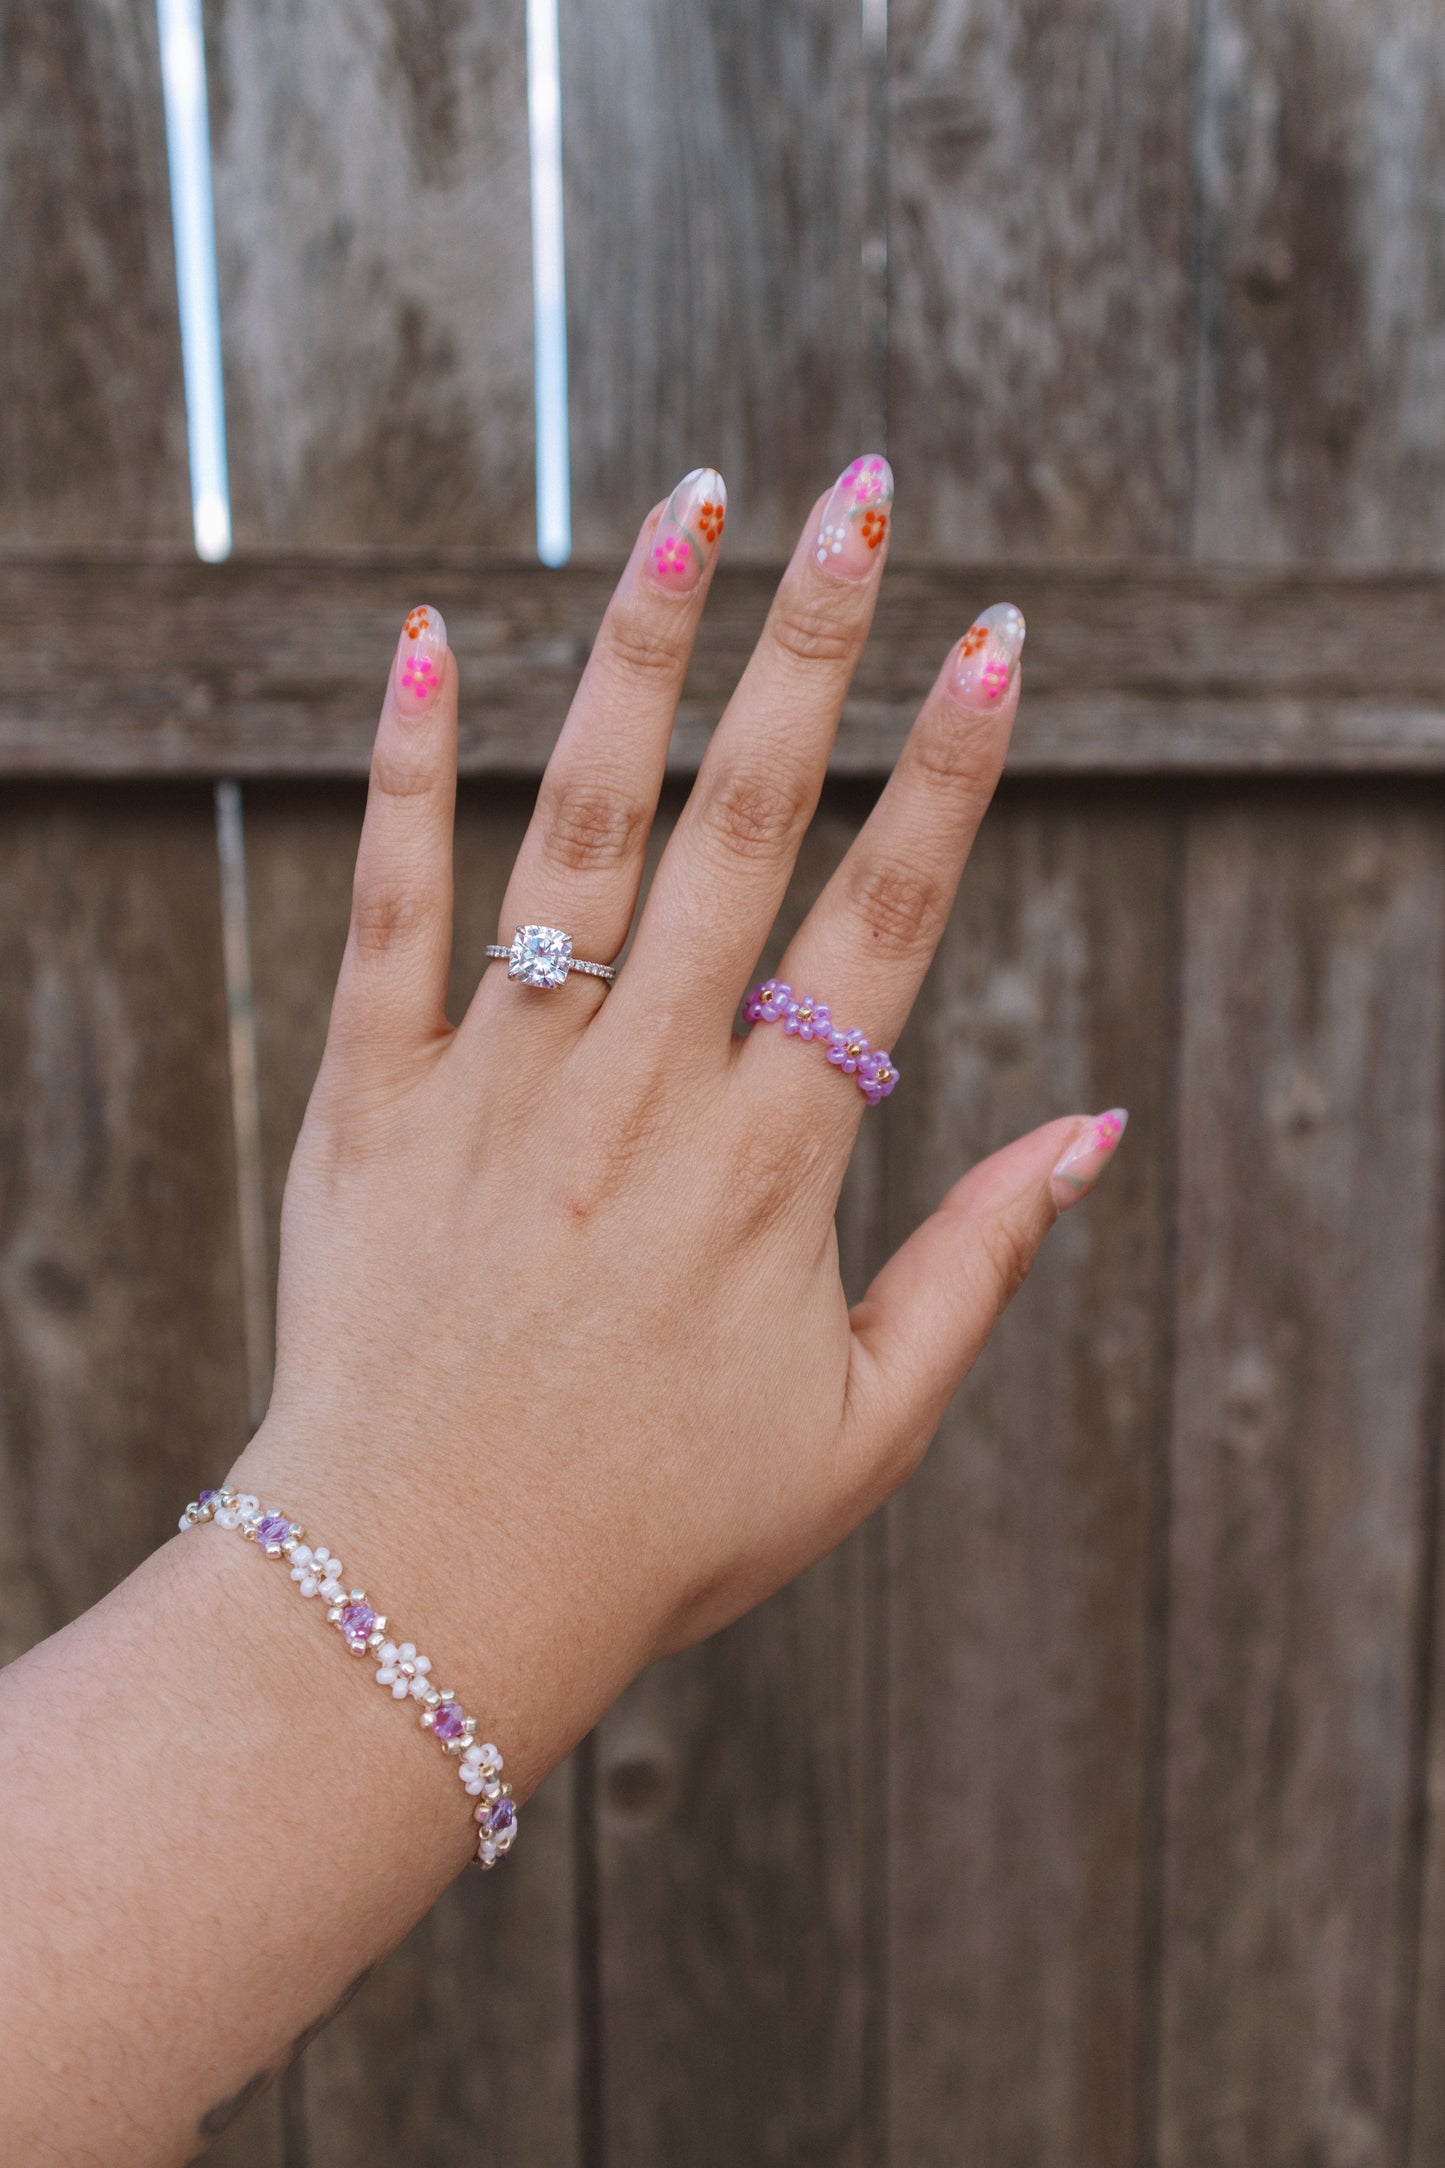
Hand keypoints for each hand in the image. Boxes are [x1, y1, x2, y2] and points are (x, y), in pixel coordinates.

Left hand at [235, 457, 1125, 1792]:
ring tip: (688, 511)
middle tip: (861, 498)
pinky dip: (397, 768)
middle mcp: (639, 1096)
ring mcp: (496, 1085)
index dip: (949, 771)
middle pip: (744, 830)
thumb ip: (981, 1270)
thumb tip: (1099, 1128)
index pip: (881, 924)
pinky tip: (417, 633)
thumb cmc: (659, 1527)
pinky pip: (385, 907)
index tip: (995, 636)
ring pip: (574, 829)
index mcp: (770, 1171)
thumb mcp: (862, 1431)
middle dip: (814, 648)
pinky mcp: (368, 1101)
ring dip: (637, 658)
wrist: (420, 1594)